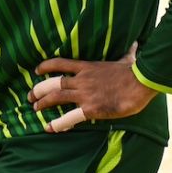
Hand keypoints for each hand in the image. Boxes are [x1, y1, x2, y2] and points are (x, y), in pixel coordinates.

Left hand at [27, 43, 156, 132]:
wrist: (141, 82)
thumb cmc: (136, 71)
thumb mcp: (127, 59)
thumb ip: (127, 54)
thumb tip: (136, 44)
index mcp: (88, 67)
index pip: (60, 63)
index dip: (46, 66)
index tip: (37, 70)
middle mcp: (82, 80)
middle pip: (53, 83)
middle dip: (39, 90)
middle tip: (30, 96)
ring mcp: (85, 94)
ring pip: (56, 97)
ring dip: (43, 103)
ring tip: (34, 109)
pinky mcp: (91, 109)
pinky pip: (70, 117)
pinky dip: (58, 123)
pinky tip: (49, 128)